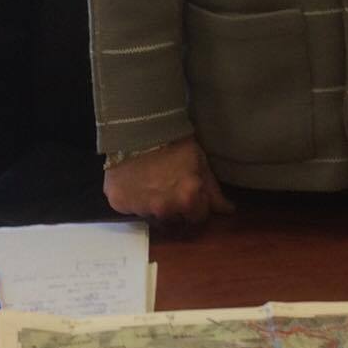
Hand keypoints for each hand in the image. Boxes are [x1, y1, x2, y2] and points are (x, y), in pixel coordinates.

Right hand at [102, 137, 234, 225]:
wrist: (138, 127)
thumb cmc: (174, 142)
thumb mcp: (200, 162)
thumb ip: (213, 190)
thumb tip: (228, 210)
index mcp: (188, 200)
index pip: (198, 217)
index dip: (197, 204)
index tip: (191, 191)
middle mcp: (164, 209)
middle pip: (175, 220)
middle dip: (176, 208)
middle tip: (170, 186)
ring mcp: (140, 208)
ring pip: (151, 216)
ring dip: (154, 205)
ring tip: (152, 183)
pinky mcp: (118, 203)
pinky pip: (129, 208)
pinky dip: (133, 199)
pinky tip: (135, 183)